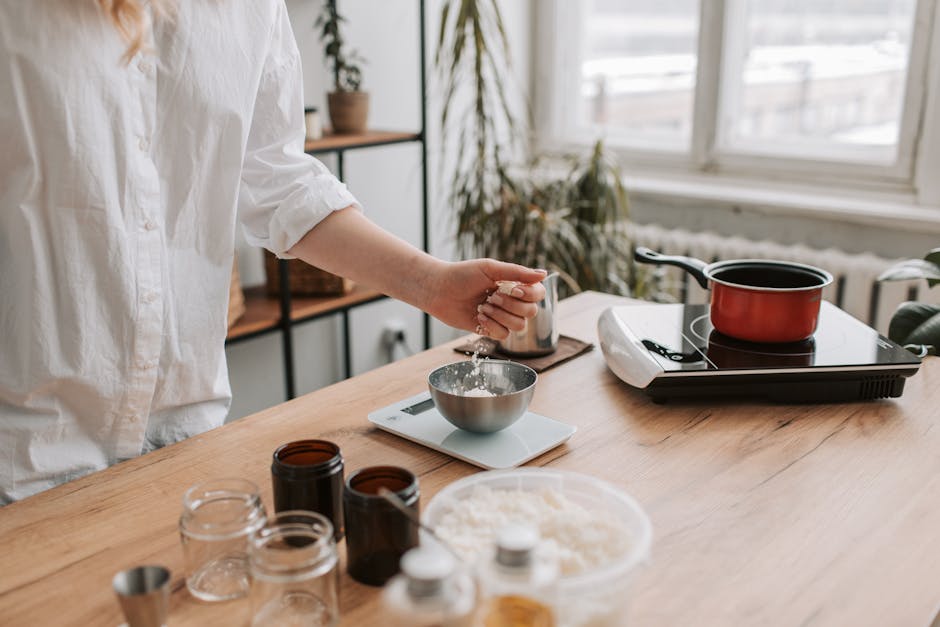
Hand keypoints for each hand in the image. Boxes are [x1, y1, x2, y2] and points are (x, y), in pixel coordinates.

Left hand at [426, 259, 547, 338]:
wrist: (439, 290)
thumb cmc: (462, 275)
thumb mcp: (490, 269)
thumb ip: (518, 272)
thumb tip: (544, 274)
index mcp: (514, 284)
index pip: (538, 294)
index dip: (529, 295)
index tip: (511, 288)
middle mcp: (511, 301)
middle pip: (531, 312)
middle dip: (511, 305)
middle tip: (492, 296)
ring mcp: (501, 316)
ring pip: (519, 326)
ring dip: (500, 316)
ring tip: (483, 306)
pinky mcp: (490, 329)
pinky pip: (503, 335)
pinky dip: (491, 325)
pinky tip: (478, 316)